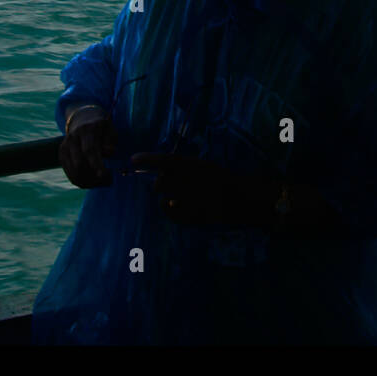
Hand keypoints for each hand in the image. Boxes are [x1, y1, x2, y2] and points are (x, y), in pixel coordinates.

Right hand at [59, 105, 117, 187]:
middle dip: (93, 175)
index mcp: (87, 129)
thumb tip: (108, 152)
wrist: (83, 120)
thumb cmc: (102, 129)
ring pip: (73, 170)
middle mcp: (73, 137)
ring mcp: (65, 145)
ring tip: (100, 182)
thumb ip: (111, 141)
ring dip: (88, 181)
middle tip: (108, 180)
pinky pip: (69, 173)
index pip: (89, 149)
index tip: (104, 175)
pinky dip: (80, 181)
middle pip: (79, 162)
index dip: (96, 164)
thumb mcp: (110, 130)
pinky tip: (91, 182)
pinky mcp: (62, 154)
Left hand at [130, 152, 271, 226]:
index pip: (166, 160)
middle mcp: (192, 181)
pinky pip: (171, 213)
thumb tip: (161, 172)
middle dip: (159, 184)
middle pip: (161, 182)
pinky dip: (169, 210)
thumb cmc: (226, 181)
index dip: (147, 159)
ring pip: (165, 198)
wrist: (245, 201)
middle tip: (161, 185)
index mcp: (196, 165)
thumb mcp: (206, 168)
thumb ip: (185, 169)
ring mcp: (192, 200)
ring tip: (175, 197)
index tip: (132, 159)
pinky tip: (175, 207)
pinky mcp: (192, 216)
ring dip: (166, 197)